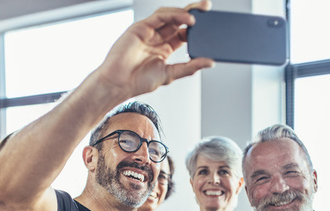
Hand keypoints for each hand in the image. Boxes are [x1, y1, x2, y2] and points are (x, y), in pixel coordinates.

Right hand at [93, 1, 214, 100]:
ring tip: (198, 16)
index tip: (211, 28)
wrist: (118, 84)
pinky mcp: (140, 27)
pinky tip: (186, 19)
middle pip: (178, 20)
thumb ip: (190, 67)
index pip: (184, 33)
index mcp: (165, 48)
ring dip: (184, 12)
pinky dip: (173, 15)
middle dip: (193, 12)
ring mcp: (149, 31)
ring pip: (169, 15)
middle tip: (208, 8)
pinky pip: (159, 16)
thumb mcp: (171, 74)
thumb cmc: (138, 81)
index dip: (197, 29)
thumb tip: (210, 62)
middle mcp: (157, 37)